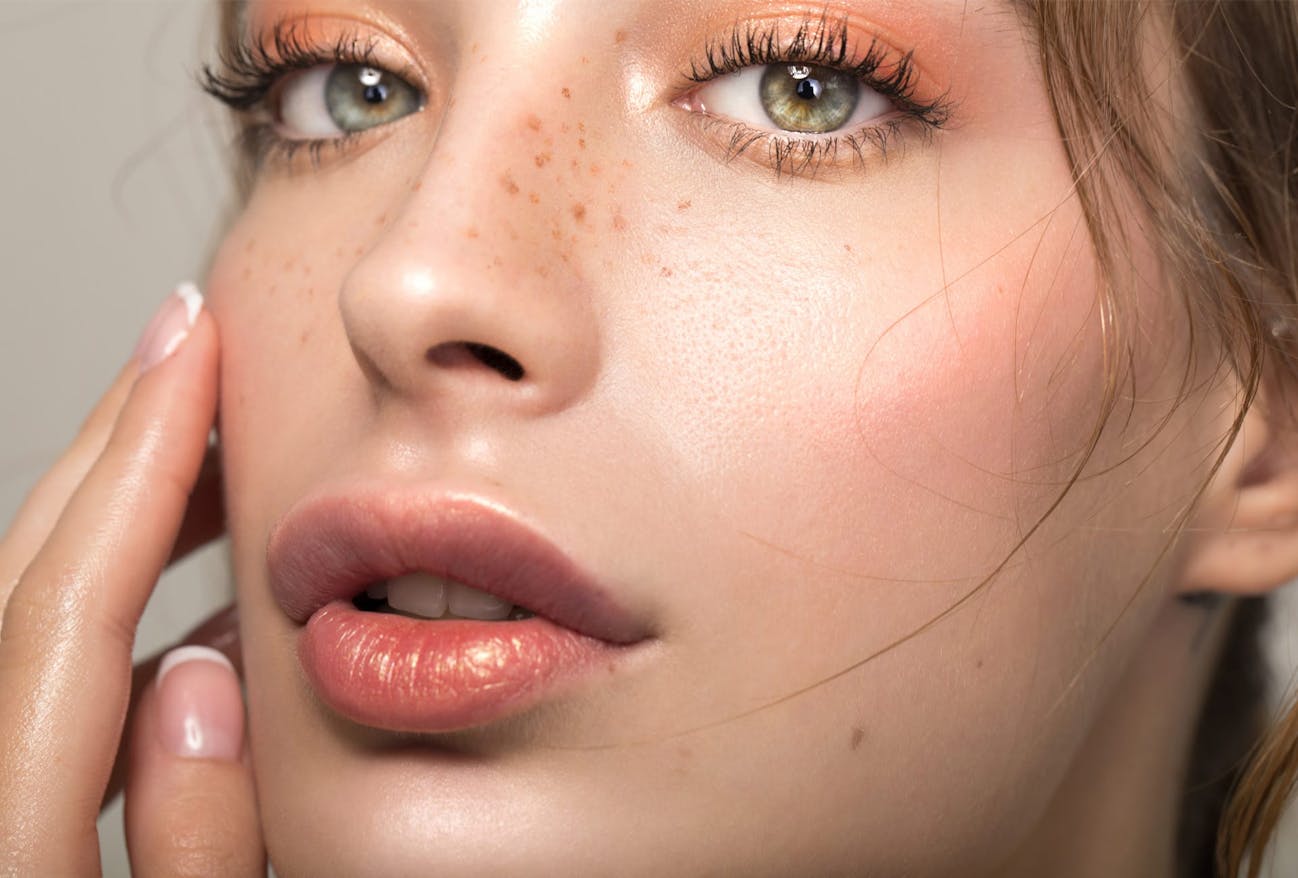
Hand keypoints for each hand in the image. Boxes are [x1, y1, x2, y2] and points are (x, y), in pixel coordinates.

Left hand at [0, 287, 264, 875]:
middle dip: (115, 440)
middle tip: (189, 339)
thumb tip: (203, 673)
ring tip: (222, 454)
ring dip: (126, 515)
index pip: (68, 606)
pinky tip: (204, 607)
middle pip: (23, 578)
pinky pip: (41, 673)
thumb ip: (202, 838)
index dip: (144, 461)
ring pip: (27, 610)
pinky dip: (118, 609)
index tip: (196, 345)